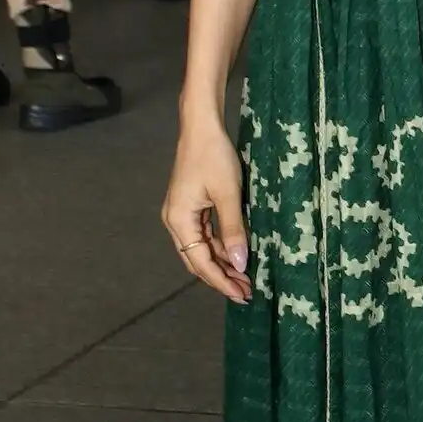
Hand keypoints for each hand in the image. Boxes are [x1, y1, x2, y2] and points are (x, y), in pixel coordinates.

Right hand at [163, 118, 250, 302]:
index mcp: (179, 220)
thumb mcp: (228, 194)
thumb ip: (233, 230)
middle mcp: (175, 221)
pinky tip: (236, 255)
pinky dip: (220, 247)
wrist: (202, 127)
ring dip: (222, 263)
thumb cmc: (214, 156)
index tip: (242, 294)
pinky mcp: (190, 207)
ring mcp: (182, 214)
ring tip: (245, 278)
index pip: (200, 261)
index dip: (220, 280)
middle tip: (246, 292)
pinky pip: (204, 236)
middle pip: (196, 260)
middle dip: (221, 277)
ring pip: (201, 249)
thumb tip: (240, 264)